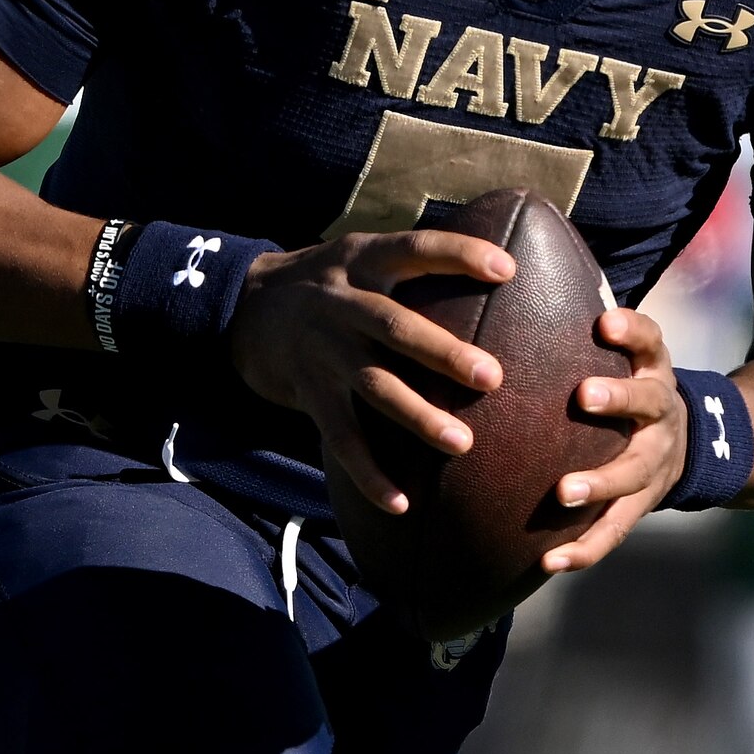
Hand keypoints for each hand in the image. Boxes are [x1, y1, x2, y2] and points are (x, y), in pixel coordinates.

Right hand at [230, 227, 513, 512]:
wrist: (245, 305)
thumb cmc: (330, 281)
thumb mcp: (360, 254)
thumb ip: (412, 263)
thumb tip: (504, 263)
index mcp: (362, 260)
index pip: (414, 249)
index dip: (459, 255)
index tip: (508, 270)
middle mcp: (340, 303)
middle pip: (395, 327)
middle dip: (443, 352)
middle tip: (492, 378)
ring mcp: (322, 350)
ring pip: (373, 385)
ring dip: (417, 416)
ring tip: (461, 444)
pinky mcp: (308, 391)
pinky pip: (340, 437)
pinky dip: (369, 473)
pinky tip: (400, 503)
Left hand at [542, 296, 686, 578]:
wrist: (685, 445)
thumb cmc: (625, 388)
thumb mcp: (623, 357)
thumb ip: (582, 332)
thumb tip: (507, 277)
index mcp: (652, 370)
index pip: (650, 340)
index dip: (631, 330)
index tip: (604, 324)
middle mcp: (660, 413)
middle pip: (647, 403)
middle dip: (618, 399)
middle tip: (583, 396)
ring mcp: (654, 463)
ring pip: (632, 474)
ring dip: (598, 483)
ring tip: (563, 493)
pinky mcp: (640, 505)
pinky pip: (613, 530)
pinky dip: (584, 548)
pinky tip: (549, 563)